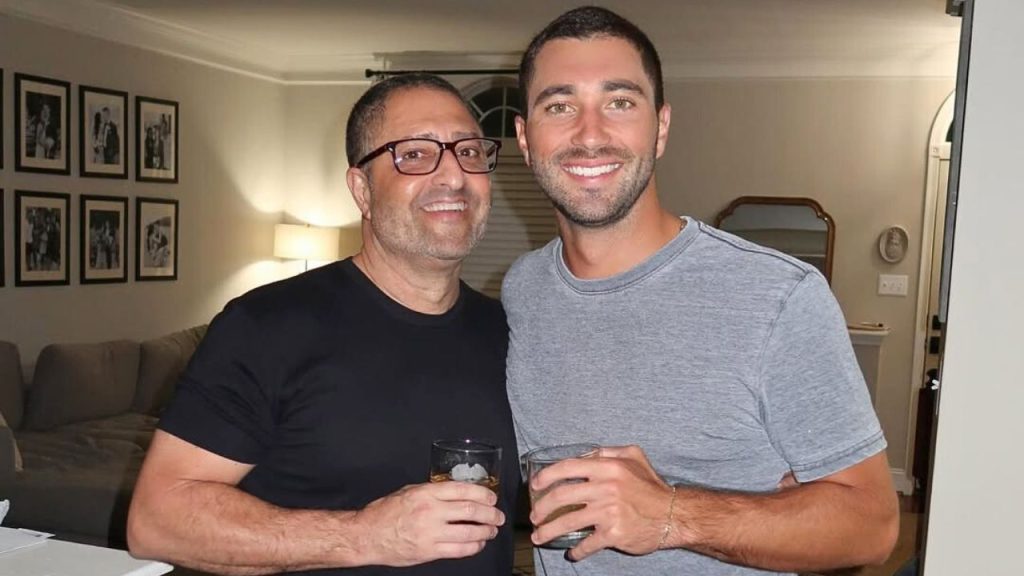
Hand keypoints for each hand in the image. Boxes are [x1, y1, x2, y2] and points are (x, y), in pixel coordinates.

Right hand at [354, 481, 504, 566]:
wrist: (367, 535)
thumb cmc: (385, 512)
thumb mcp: (409, 492)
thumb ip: (432, 491)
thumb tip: (456, 492)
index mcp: (426, 493)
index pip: (462, 490)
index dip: (482, 494)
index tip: (491, 498)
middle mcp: (430, 511)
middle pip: (470, 511)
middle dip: (490, 514)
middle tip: (498, 516)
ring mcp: (430, 533)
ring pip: (469, 532)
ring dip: (486, 531)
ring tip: (492, 530)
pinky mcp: (429, 551)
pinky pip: (459, 550)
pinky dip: (473, 547)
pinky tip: (478, 544)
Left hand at [529, 445, 672, 560]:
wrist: (673, 514)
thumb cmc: (652, 486)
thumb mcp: (634, 456)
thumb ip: (609, 452)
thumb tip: (586, 454)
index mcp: (607, 467)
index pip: (567, 467)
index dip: (546, 476)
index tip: (535, 485)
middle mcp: (606, 488)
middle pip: (561, 496)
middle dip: (541, 507)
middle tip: (534, 516)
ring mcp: (609, 512)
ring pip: (568, 522)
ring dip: (549, 531)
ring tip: (539, 536)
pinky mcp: (614, 534)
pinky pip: (588, 544)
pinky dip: (577, 551)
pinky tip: (572, 553)